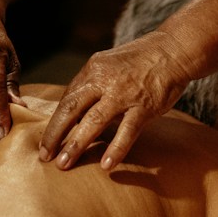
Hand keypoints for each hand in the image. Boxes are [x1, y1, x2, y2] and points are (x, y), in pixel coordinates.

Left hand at [38, 34, 191, 170]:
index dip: (55, 121)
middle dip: (54, 134)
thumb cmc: (140, 60)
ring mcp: (124, 94)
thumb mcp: (109, 63)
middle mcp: (104, 81)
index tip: (47, 140)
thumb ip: (93, 84)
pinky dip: (115, 149)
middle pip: (71, 109)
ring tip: (63, 164)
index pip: (68, 98)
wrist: (173, 50)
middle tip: (44, 156)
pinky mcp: (144, 107)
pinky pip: (126, 131)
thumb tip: (75, 110)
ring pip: (93, 122)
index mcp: (93, 70)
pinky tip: (105, 165)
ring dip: (75, 145)